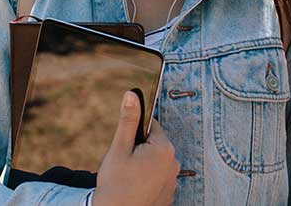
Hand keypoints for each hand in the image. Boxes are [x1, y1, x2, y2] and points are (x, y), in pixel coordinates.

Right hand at [92, 91, 179, 205]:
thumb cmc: (116, 183)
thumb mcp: (120, 147)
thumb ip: (128, 120)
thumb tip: (132, 94)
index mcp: (164, 148)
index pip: (152, 126)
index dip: (136, 133)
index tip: (127, 146)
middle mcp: (174, 164)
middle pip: (155, 144)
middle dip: (140, 149)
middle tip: (125, 163)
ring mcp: (173, 182)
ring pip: (156, 162)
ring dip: (144, 165)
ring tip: (129, 177)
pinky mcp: (169, 196)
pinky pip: (158, 178)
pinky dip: (148, 180)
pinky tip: (135, 188)